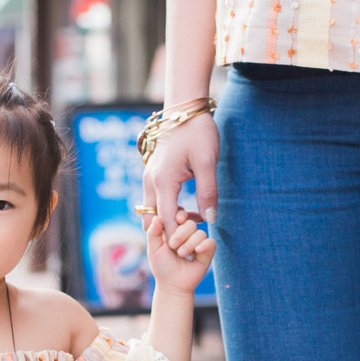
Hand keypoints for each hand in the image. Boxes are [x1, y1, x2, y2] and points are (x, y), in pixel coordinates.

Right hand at [142, 111, 219, 229]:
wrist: (184, 109)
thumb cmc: (197, 132)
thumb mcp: (207, 162)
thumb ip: (208, 192)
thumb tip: (210, 219)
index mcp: (163, 181)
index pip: (166, 220)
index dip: (177, 238)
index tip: (191, 251)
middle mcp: (150, 182)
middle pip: (152, 221)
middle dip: (168, 234)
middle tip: (191, 239)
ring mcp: (149, 179)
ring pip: (151, 212)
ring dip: (168, 223)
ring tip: (193, 225)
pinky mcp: (152, 176)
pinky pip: (154, 202)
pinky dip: (166, 212)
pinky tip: (187, 212)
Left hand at [144, 209, 215, 294]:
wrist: (173, 284)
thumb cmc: (162, 266)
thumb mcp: (154, 249)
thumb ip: (153, 233)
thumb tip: (156, 217)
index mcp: (174, 228)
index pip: (180, 214)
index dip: (180, 214)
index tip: (178, 219)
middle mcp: (187, 233)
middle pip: (190, 223)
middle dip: (181, 234)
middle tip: (173, 246)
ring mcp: (198, 241)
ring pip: (200, 233)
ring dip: (189, 244)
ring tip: (182, 255)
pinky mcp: (207, 251)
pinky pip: (211, 242)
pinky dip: (204, 246)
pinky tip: (197, 251)